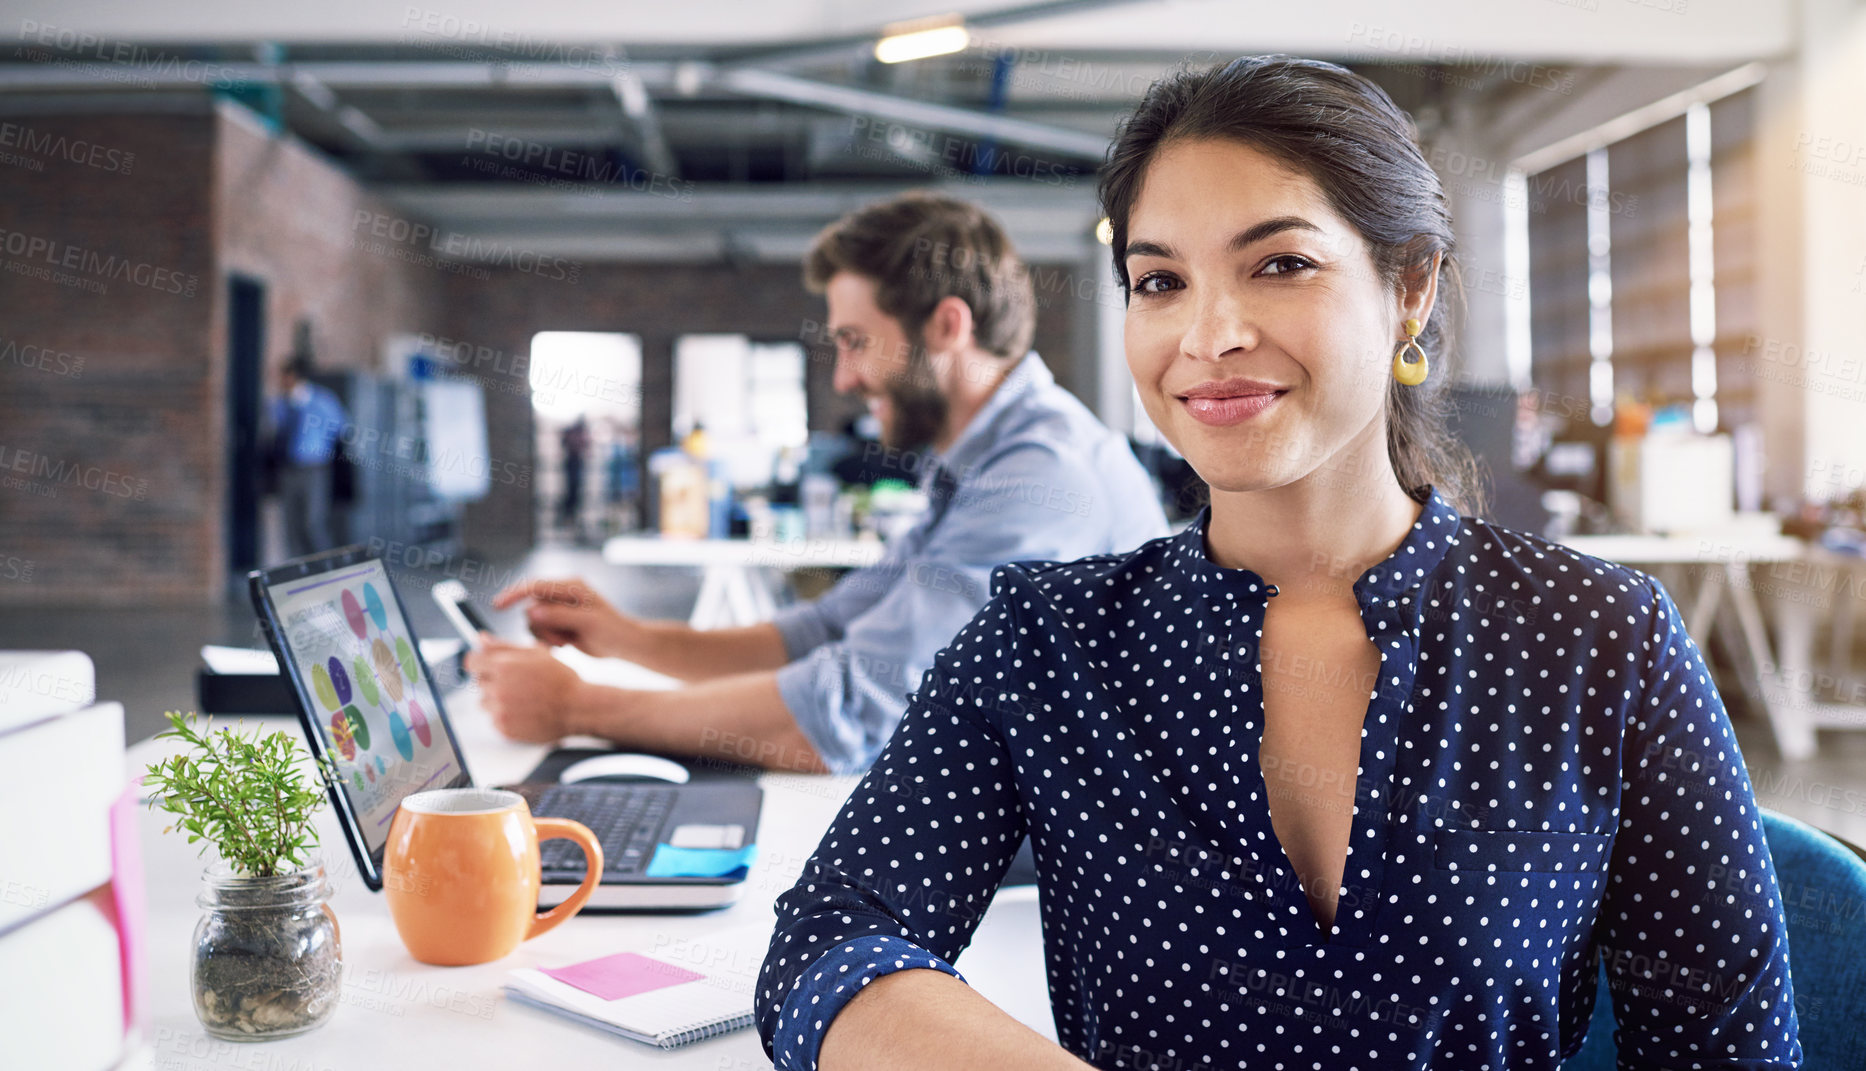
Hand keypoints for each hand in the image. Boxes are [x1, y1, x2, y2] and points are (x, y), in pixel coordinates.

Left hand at [462, 637, 590, 743]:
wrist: (577, 708)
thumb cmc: (561, 680)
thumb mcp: (536, 653)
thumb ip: (504, 645)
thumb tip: (480, 639)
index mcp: (504, 665)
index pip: (471, 662)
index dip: (481, 663)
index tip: (488, 666)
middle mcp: (498, 688)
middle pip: (478, 682)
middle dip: (492, 681)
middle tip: (516, 683)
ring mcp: (500, 710)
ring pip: (484, 702)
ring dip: (496, 700)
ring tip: (521, 698)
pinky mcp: (504, 727)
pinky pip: (493, 719)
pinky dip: (505, 716)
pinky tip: (523, 710)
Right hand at [491, 578, 638, 659]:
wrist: (624, 645)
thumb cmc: (613, 631)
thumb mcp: (589, 623)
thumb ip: (560, 616)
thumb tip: (531, 610)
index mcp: (571, 586)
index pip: (535, 586)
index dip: (514, 594)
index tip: (498, 605)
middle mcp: (562, 594)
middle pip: (531, 607)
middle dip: (543, 627)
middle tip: (564, 640)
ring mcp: (559, 609)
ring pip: (533, 622)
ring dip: (546, 636)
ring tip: (567, 642)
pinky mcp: (558, 623)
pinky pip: (539, 631)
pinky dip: (547, 641)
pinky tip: (565, 645)